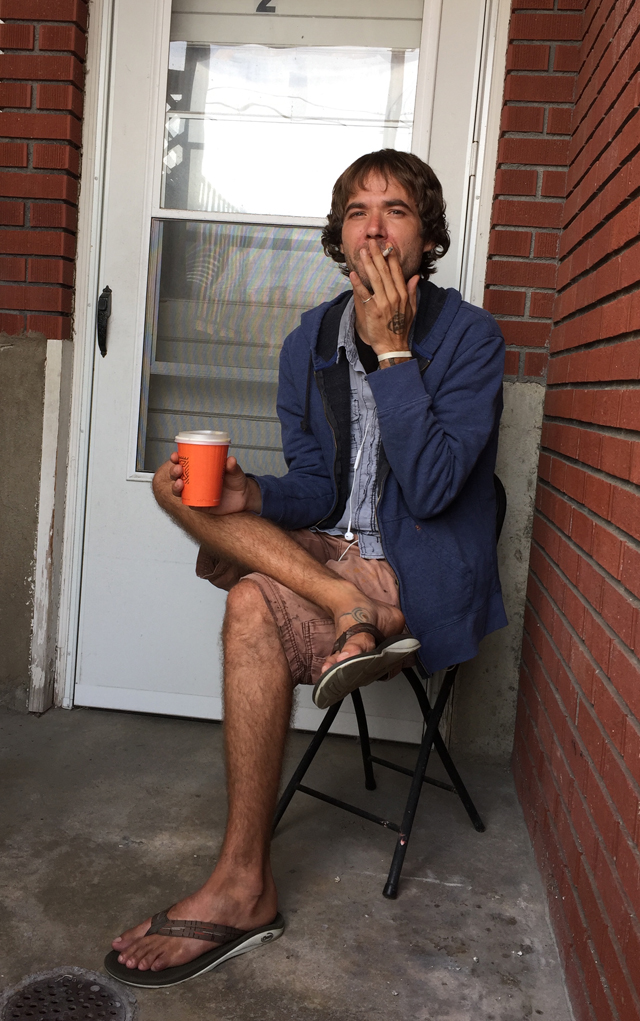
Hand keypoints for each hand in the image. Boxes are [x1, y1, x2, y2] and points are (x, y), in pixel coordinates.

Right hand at [159, 453, 261, 513]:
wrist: (244, 498)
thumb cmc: (236, 481)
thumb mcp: (235, 471)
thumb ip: (232, 467)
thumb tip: (231, 460)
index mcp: (199, 468)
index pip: (183, 462)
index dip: (175, 459)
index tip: (174, 456)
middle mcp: (195, 480)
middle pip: (177, 476)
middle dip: (173, 471)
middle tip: (178, 468)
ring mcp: (196, 492)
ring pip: (179, 490)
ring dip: (175, 486)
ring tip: (180, 482)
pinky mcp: (199, 505)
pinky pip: (189, 502)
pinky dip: (184, 499)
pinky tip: (183, 495)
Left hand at [350, 241, 419, 361]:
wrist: (393, 346)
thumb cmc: (401, 330)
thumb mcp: (412, 310)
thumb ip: (412, 291)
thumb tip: (415, 277)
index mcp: (403, 295)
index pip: (397, 271)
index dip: (391, 257)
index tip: (387, 245)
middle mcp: (394, 296)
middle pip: (385, 271)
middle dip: (378, 255)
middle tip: (372, 243)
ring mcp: (383, 303)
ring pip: (375, 279)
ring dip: (368, 264)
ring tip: (362, 252)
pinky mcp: (373, 310)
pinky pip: (364, 294)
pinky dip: (358, 284)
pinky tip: (353, 274)